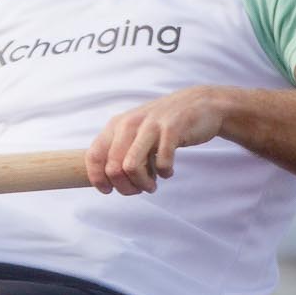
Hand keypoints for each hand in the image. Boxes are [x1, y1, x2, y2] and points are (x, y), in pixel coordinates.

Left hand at [86, 86, 227, 194]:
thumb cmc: (163, 125)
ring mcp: (150, 126)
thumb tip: (106, 178)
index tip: (108, 190)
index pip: (93, 156)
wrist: (202, 104)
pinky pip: (161, 162)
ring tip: (152, 185)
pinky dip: (164, 173)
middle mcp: (129, 123)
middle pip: (112, 168)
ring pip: (131, 167)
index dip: (97, 178)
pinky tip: (168, 172)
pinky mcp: (172, 130)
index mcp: (116, 125)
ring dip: (142, 183)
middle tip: (138, 190)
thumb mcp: (135, 132)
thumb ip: (119, 149)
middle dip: (124, 186)